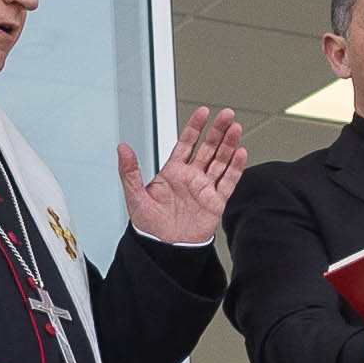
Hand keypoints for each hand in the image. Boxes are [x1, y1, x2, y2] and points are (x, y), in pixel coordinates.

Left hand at [120, 106, 247, 244]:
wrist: (164, 251)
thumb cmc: (149, 226)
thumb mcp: (135, 196)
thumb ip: (130, 171)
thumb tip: (122, 148)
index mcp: (173, 172)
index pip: (186, 143)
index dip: (195, 127)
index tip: (203, 112)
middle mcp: (191, 178)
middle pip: (208, 148)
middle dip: (218, 130)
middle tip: (227, 114)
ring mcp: (204, 189)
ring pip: (221, 161)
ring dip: (229, 144)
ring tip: (236, 128)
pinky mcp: (215, 203)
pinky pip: (228, 182)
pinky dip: (235, 168)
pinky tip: (241, 153)